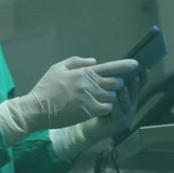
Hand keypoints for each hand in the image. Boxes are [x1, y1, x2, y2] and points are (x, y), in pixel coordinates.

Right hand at [0, 57, 138, 143]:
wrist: (37, 109)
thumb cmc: (46, 88)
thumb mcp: (57, 68)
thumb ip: (76, 62)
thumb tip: (94, 61)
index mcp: (83, 72)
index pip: (110, 67)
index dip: (125, 65)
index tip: (136, 64)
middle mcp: (89, 84)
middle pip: (115, 82)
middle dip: (117, 84)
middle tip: (113, 86)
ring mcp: (90, 98)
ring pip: (112, 96)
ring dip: (111, 97)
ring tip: (102, 97)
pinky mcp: (88, 111)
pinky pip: (107, 108)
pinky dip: (106, 107)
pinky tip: (99, 107)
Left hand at [81, 68, 146, 142]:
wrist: (93, 127)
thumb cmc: (101, 107)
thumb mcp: (109, 94)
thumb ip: (114, 84)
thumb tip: (117, 68)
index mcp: (129, 98)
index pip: (138, 87)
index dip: (142, 79)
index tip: (145, 69)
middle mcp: (130, 107)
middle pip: (134, 94)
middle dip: (135, 86)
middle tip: (135, 76)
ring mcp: (126, 116)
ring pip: (127, 104)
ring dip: (125, 95)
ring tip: (123, 87)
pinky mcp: (119, 123)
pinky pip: (118, 113)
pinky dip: (116, 106)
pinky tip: (113, 100)